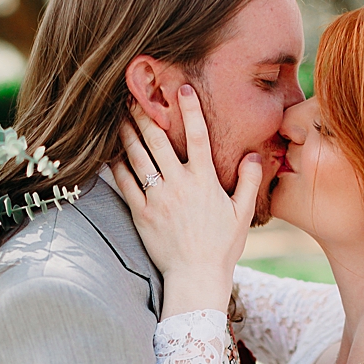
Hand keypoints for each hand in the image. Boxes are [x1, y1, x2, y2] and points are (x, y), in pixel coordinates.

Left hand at [109, 84, 262, 317]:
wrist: (195, 276)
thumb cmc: (221, 246)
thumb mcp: (243, 213)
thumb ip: (249, 180)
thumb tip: (254, 154)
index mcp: (205, 180)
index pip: (197, 135)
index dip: (189, 109)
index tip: (181, 87)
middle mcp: (179, 184)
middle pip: (158, 141)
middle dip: (146, 114)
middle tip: (135, 95)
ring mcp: (157, 198)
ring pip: (138, 158)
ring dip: (127, 134)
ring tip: (118, 116)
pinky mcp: (141, 213)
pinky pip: (125, 184)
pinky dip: (116, 165)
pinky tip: (109, 152)